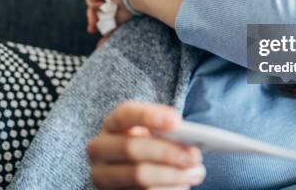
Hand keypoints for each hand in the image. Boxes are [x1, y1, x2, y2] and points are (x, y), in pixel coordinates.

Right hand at [87, 102, 204, 189]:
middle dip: (167, 152)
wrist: (135, 173)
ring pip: (138, 175)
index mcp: (111, 124)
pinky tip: (182, 185)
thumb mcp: (154, 135)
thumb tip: (189, 145)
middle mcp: (99, 148)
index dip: (149, 116)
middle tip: (194, 155)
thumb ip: (166, 133)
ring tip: (196, 172)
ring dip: (172, 175)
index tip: (177, 121)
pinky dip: (167, 189)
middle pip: (131, 147)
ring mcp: (102, 175)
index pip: (124, 114)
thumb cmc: (151, 146)